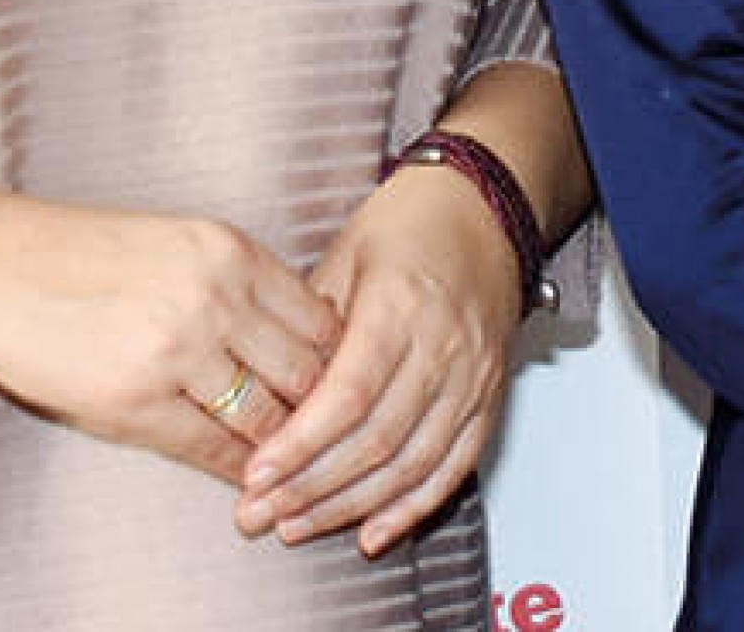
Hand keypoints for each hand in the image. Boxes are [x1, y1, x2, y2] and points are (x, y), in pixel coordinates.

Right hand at [0, 190, 341, 484]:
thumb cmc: (79, 255)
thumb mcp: (177, 244)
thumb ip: (239, 285)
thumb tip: (302, 344)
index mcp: (229, 251)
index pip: (321, 320)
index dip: (338, 364)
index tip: (342, 390)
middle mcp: (214, 297)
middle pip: (307, 373)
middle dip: (323, 413)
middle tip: (333, 442)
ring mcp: (176, 351)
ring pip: (266, 419)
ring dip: (285, 451)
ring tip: (294, 470)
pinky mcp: (135, 400)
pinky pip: (211, 449)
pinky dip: (236, 470)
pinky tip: (245, 480)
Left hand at [233, 157, 524, 556]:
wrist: (482, 210)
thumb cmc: (408, 224)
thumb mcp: (343, 256)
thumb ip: (309, 326)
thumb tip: (266, 389)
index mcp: (400, 307)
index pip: (348, 395)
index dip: (300, 444)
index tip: (255, 474)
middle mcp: (443, 347)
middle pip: (375, 440)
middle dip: (311, 488)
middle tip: (260, 512)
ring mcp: (472, 379)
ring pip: (411, 465)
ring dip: (350, 505)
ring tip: (297, 525)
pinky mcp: (488, 398)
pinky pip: (453, 467)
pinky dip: (413, 507)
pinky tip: (373, 533)